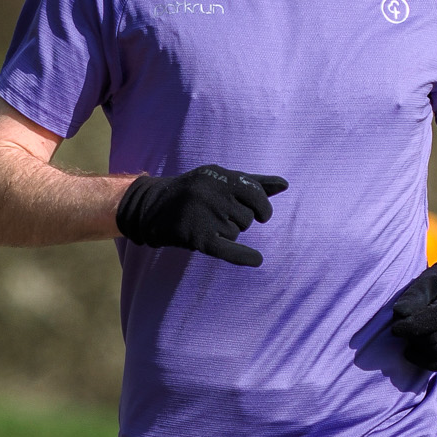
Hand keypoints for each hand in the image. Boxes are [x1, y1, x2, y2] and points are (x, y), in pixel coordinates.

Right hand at [116, 165, 286, 267]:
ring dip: (226, 234)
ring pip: (236, 233)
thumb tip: (285, 184)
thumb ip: (253, 182)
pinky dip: (243, 257)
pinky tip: (256, 260)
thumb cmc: (194, 193)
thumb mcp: (220, 180)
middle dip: (239, 221)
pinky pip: (229, 249)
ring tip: (205, 224)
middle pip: (247, 217)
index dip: (262, 207)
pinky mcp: (197, 237)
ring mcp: (204, 214)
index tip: (261, 215)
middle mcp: (211, 193)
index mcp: (219, 176)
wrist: (151, 207)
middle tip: (217, 217)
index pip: (256, 194)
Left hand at [390, 241, 436, 370]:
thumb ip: (415, 294)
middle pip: (433, 339)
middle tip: (404, 332)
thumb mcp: (430, 278)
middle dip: (414, 338)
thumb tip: (400, 313)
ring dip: (420, 350)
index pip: (433, 319)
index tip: (396, 329)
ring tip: (412, 339)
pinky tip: (416, 352)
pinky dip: (428, 362)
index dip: (411, 327)